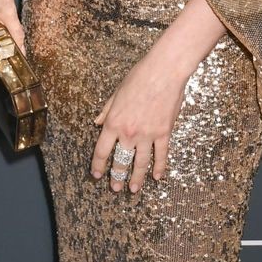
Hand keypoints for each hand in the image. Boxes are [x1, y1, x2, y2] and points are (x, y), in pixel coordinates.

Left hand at [90, 43, 191, 192]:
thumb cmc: (139, 77)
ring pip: (140, 163)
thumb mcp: (116, 93)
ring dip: (136, 178)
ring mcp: (147, 135)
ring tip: (133, 189)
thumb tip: (97, 123)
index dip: (98, 165)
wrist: (163, 72)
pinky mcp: (164, 133)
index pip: (102, 150)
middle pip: (121, 161)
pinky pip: (161, 155)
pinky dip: (159, 167)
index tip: (97, 174)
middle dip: (117, 176)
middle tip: (115, 188)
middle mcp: (128, 133)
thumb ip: (106, 111)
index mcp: (113, 122)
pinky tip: (157, 177)